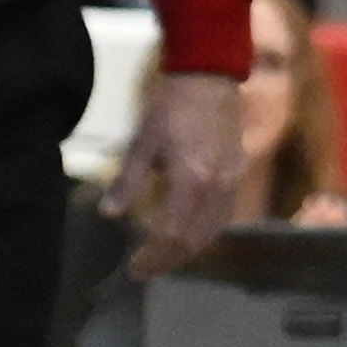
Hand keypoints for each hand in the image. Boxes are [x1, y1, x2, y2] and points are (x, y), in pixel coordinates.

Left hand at [111, 70, 245, 275]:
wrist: (209, 77)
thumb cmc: (171, 107)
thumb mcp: (142, 143)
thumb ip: (127, 182)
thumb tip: (109, 214)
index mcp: (191, 180)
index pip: (172, 235)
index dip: (153, 257)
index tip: (134, 269)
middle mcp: (217, 188)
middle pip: (195, 241)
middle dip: (169, 260)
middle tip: (146, 269)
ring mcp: (231, 182)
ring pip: (213, 232)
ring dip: (188, 250)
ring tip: (164, 256)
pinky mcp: (238, 175)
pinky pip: (224, 217)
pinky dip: (204, 233)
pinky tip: (187, 232)